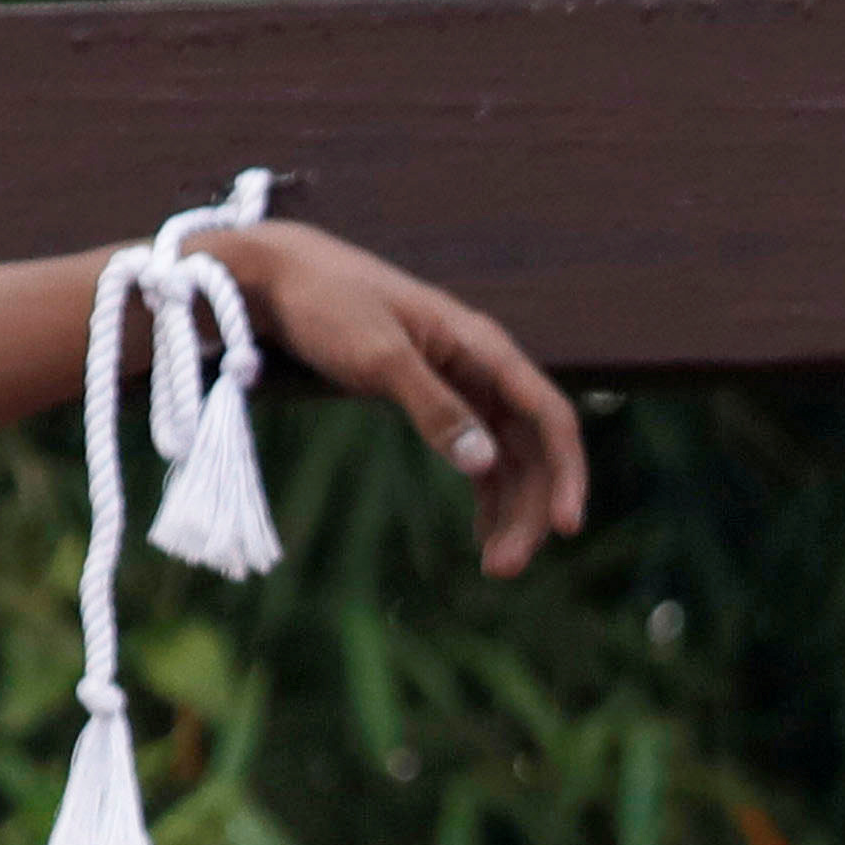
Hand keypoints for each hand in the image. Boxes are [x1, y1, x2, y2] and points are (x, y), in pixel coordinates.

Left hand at [218, 213, 589, 576]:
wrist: (277, 275)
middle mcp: (485, 368)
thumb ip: (434, 408)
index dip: (566, 473)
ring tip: (494, 567)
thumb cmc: (327, 304)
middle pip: (533, 450)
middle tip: (504, 569)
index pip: (550, 418)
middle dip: (529, 510)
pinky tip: (480, 531)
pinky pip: (480, 453)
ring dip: (509, 511)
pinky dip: (485, 494)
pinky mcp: (436, 397)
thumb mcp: (377, 356)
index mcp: (484, 349)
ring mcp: (463, 384)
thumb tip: (485, 464)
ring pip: (509, 458)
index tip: (567, 527)